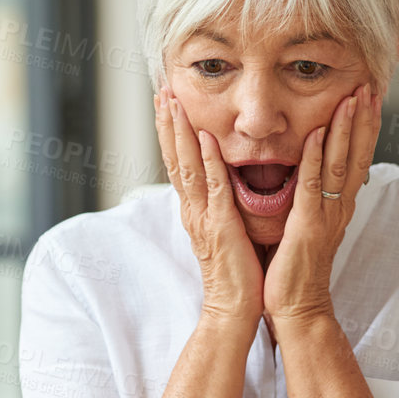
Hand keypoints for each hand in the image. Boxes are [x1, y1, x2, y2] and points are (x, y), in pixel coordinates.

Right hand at [154, 86, 263, 330]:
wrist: (233, 307)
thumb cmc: (235, 272)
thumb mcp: (224, 229)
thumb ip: (220, 204)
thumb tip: (223, 181)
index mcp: (194, 209)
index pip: (178, 163)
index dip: (171, 132)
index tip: (167, 103)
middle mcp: (192, 209)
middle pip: (174, 158)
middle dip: (167, 123)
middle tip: (162, 90)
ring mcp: (203, 216)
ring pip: (187, 166)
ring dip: (180, 132)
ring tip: (173, 102)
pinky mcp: (220, 226)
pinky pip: (213, 188)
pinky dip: (208, 161)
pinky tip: (206, 137)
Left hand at [264, 84, 381, 327]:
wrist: (298, 307)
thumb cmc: (296, 270)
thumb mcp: (307, 226)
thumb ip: (312, 200)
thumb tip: (311, 176)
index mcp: (338, 206)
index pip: (358, 158)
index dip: (365, 127)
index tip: (369, 97)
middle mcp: (338, 207)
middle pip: (358, 154)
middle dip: (364, 119)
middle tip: (370, 85)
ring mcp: (325, 215)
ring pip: (341, 163)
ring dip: (347, 129)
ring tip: (353, 97)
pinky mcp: (305, 225)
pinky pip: (312, 186)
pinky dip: (316, 158)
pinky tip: (318, 133)